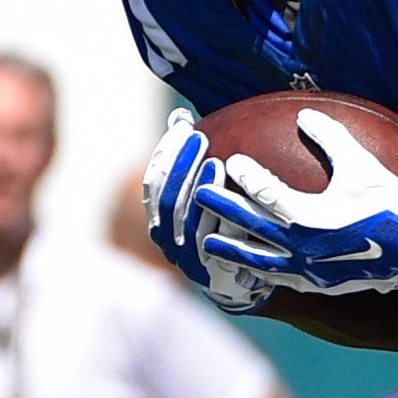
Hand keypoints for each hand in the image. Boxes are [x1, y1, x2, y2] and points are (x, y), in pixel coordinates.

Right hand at [143, 113, 274, 315]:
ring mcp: (190, 261)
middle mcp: (169, 242)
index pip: (153, 183)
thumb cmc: (224, 228)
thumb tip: (180, 116)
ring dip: (200, 190)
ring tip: (216, 162)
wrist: (244, 281)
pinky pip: (218, 245)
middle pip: (166, 200)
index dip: (165, 154)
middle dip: (180, 166)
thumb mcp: (206, 195)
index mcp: (161, 220)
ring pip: (187, 223)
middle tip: (199, 137)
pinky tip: (239, 199)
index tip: (182, 124)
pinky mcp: (215, 277)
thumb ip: (193, 163)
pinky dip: (224, 221)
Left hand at [196, 111, 397, 298]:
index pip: (264, 193)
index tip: (233, 161)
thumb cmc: (389, 201)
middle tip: (198, 196)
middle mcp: (301, 247)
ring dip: (230, 250)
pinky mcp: (317, 284)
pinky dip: (258, 274)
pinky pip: (278, 280)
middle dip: (222, 210)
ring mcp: (307, 270)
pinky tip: (247, 269)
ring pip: (257, 261)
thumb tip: (304, 114)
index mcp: (307, 217)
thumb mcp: (360, 164)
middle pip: (249, 227)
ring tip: (207, 244)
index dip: (246, 175)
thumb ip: (329, 137)